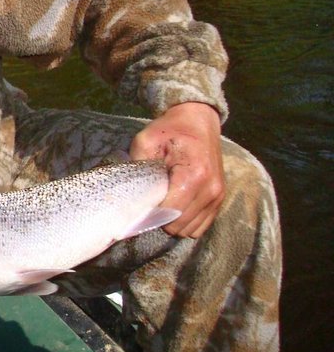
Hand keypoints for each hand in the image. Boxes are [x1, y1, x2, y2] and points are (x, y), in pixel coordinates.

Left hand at [129, 102, 225, 237]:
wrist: (199, 120)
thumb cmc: (170, 130)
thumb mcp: (146, 140)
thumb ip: (137, 166)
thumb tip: (131, 195)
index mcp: (194, 175)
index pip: (170, 213)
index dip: (150, 214)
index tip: (138, 206)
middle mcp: (211, 190)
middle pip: (179, 226)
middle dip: (160, 219)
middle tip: (150, 202)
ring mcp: (218, 196)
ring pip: (190, 230)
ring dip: (173, 222)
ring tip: (164, 202)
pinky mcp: (220, 200)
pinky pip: (200, 226)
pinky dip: (186, 222)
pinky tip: (176, 205)